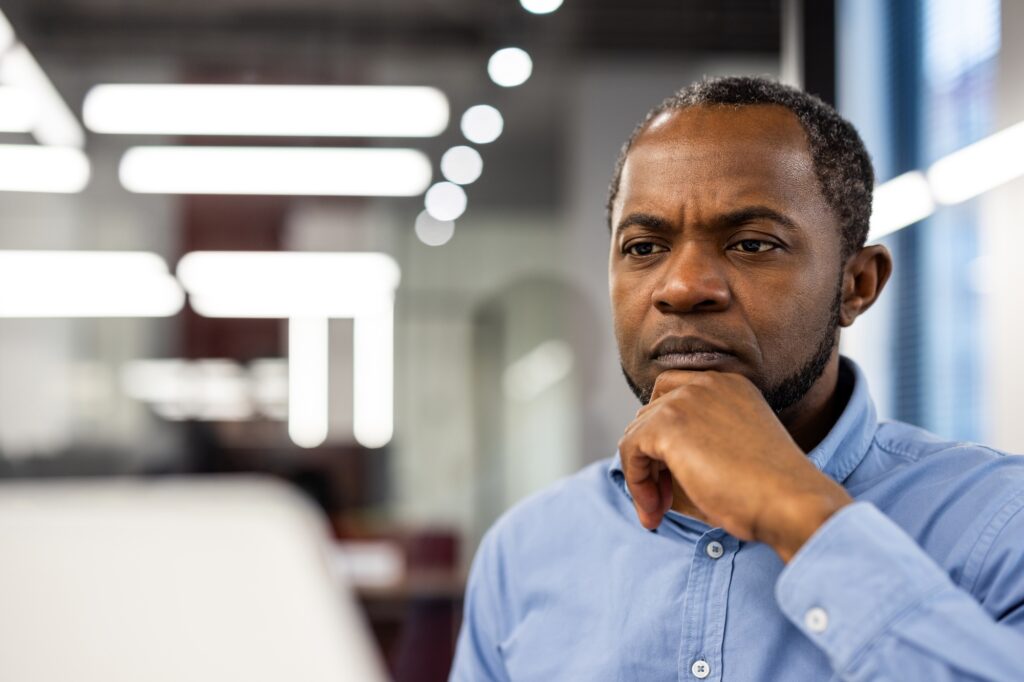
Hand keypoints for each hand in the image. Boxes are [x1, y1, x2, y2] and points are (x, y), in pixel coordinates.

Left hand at [618, 370, 852, 562]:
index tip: (672, 476)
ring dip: (643, 475)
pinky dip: (636, 483)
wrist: (790, 502)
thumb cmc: (768, 492)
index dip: (664, 437)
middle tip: (664, 499)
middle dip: (652, 459)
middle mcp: (707, 383)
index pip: (673, 396)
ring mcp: (686, 399)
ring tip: (659, 511)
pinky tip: (655, 510)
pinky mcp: (668, 424)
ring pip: (637, 434)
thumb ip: (695, 443)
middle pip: (651, 415)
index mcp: (729, 385)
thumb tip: (647, 461)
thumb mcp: (731, 453)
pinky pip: (630, 450)